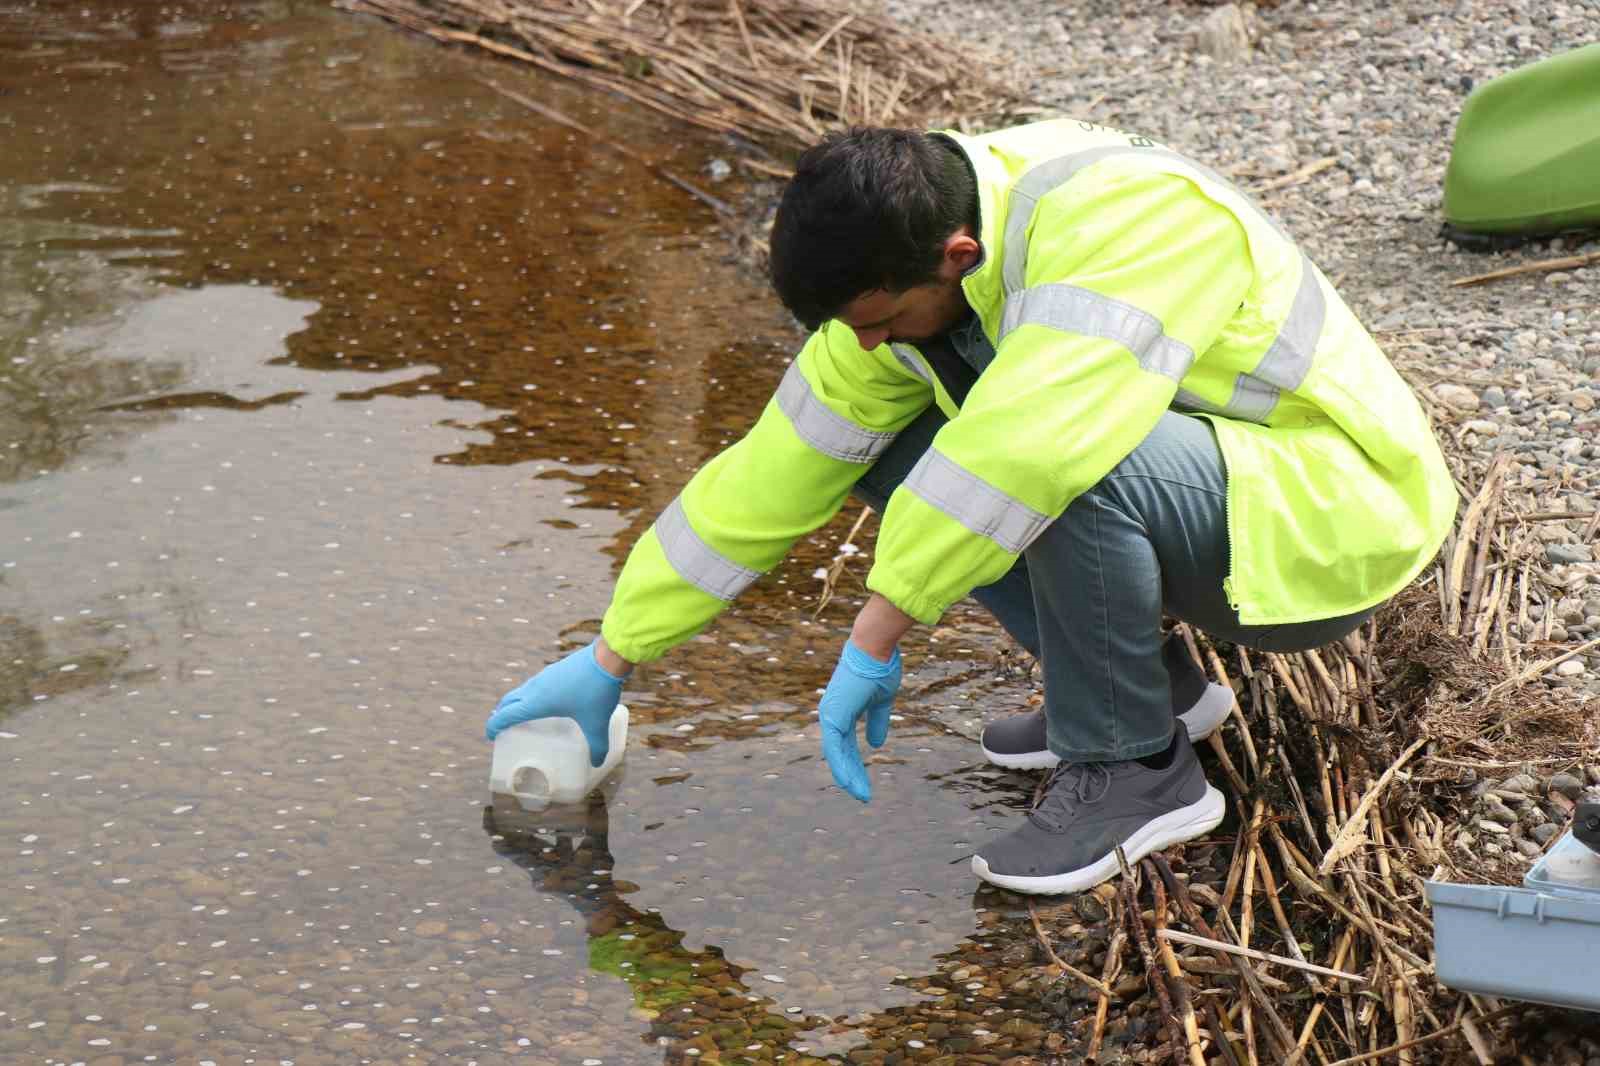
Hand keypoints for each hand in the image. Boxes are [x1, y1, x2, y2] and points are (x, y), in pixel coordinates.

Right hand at [485, 641, 625, 766]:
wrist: (607, 657)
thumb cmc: (596, 691)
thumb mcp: (597, 722)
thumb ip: (597, 745)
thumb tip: (596, 762)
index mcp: (537, 702)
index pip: (506, 715)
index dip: (494, 726)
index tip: (491, 736)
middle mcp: (536, 687)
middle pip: (508, 701)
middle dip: (501, 714)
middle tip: (503, 727)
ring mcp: (545, 676)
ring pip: (521, 691)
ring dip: (515, 703)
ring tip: (521, 714)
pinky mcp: (556, 669)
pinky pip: (534, 684)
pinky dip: (529, 695)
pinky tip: (545, 700)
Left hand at [818, 640, 901, 801]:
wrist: (875, 646)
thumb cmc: (878, 667)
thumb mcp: (881, 701)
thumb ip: (876, 722)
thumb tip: (875, 744)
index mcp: (843, 711)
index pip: (847, 745)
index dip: (855, 764)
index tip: (864, 782)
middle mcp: (832, 714)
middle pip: (842, 753)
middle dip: (853, 775)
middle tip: (863, 795)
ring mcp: (831, 715)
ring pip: (837, 755)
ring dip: (848, 776)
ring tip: (860, 795)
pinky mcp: (834, 716)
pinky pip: (836, 748)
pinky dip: (842, 766)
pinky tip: (849, 783)